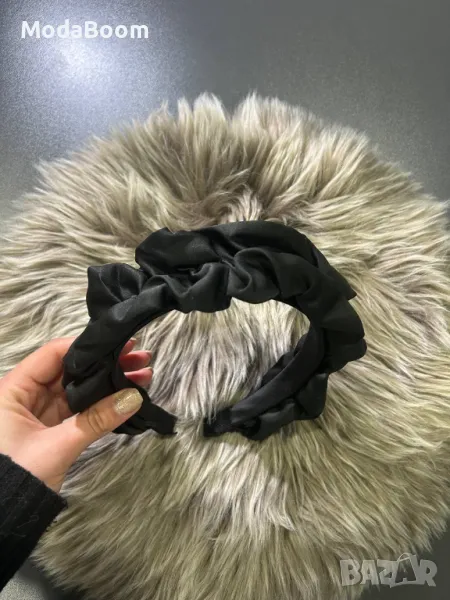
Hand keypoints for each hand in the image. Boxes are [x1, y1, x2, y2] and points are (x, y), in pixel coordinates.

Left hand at [0, 337, 151, 491]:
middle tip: (139, 357)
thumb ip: (96, 419)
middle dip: (105, 363)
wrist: (1, 519)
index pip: (53, 354)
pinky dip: (101, 402)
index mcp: (14, 389)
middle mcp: (25, 395)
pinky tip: (126, 396)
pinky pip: (79, 409)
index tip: (119, 344)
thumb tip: (134, 397)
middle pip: (69, 370)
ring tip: (143, 374)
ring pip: (78, 389)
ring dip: (107, 383)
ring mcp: (38, 412)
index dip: (87, 347)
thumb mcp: (57, 446)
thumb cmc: (17, 476)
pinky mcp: (49, 429)